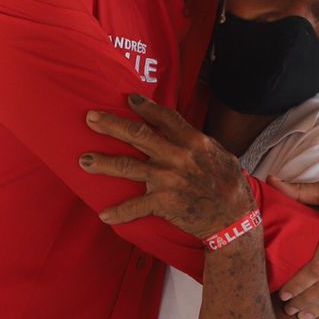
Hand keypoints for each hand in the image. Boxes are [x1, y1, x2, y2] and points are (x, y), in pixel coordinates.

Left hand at [81, 94, 254, 239]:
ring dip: (103, 163)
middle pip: (137, 134)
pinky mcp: (163, 202)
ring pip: (127, 167)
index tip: (129, 100)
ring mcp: (168, 178)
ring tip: (84, 161)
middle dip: (111, 125)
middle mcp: (177, 155)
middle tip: (90, 118)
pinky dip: (118, 212)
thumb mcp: (220, 154)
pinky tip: (104, 215)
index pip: (164, 117)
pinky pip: (135, 207)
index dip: (145, 107)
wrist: (234, 218)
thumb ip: (198, 143)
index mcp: (193, 141)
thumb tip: (182, 133)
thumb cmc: (230, 186)